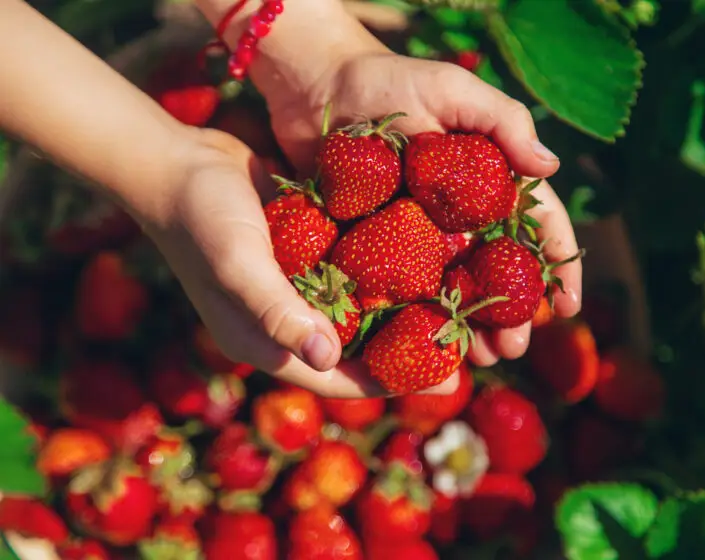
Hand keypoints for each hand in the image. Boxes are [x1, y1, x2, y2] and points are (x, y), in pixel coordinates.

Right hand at [142, 128, 457, 396]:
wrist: (176, 161)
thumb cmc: (202, 217)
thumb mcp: (238, 264)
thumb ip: (278, 312)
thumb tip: (330, 358)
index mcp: (267, 342)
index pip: (340, 379)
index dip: (394, 382)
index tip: (447, 377)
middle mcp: (286, 322)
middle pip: (358, 350)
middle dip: (409, 350)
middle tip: (464, 345)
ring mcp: (296, 288)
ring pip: (360, 312)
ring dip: (402, 311)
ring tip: (456, 304)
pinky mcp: (306, 254)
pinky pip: (352, 273)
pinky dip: (385, 273)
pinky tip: (429, 259)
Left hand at [260, 53, 582, 366]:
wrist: (314, 87)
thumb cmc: (386, 80)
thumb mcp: (451, 91)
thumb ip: (503, 122)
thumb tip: (551, 166)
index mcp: (487, 179)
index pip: (536, 225)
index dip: (557, 265)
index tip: (567, 306)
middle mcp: (459, 212)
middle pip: (497, 271)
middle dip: (512, 313)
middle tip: (512, 349)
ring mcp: (419, 232)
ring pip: (456, 289)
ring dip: (472, 327)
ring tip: (480, 360)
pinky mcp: (377, 244)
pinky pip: (406, 288)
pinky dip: (419, 319)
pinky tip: (426, 346)